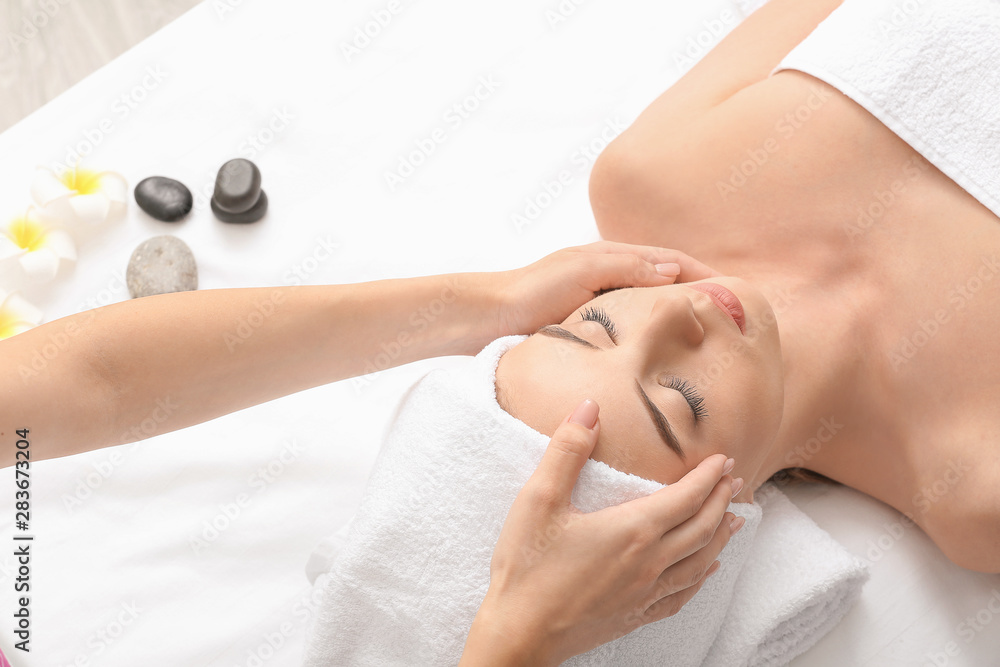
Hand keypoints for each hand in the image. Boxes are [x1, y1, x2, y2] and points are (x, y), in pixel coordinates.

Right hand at [459, 400, 741, 665]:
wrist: (519, 634)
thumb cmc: (526, 567)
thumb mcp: (539, 500)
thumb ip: (567, 451)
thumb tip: (589, 408)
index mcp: (632, 530)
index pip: (685, 497)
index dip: (708, 477)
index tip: (723, 460)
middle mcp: (649, 562)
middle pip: (701, 527)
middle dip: (721, 500)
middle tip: (735, 481)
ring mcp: (645, 593)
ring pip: (700, 561)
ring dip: (721, 536)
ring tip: (735, 519)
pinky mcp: (635, 615)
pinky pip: (683, 594)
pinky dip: (703, 577)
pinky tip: (708, 571)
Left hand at [493, 240, 721, 337]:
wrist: (487, 316)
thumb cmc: (531, 290)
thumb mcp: (582, 271)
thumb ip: (628, 268)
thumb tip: (675, 270)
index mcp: (611, 256)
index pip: (670, 260)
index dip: (703, 273)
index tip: (735, 291)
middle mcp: (609, 274)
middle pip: (665, 280)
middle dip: (699, 292)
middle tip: (730, 315)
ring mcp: (599, 299)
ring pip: (650, 304)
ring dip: (678, 313)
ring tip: (706, 334)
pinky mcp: (589, 324)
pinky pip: (631, 324)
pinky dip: (654, 330)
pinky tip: (662, 349)